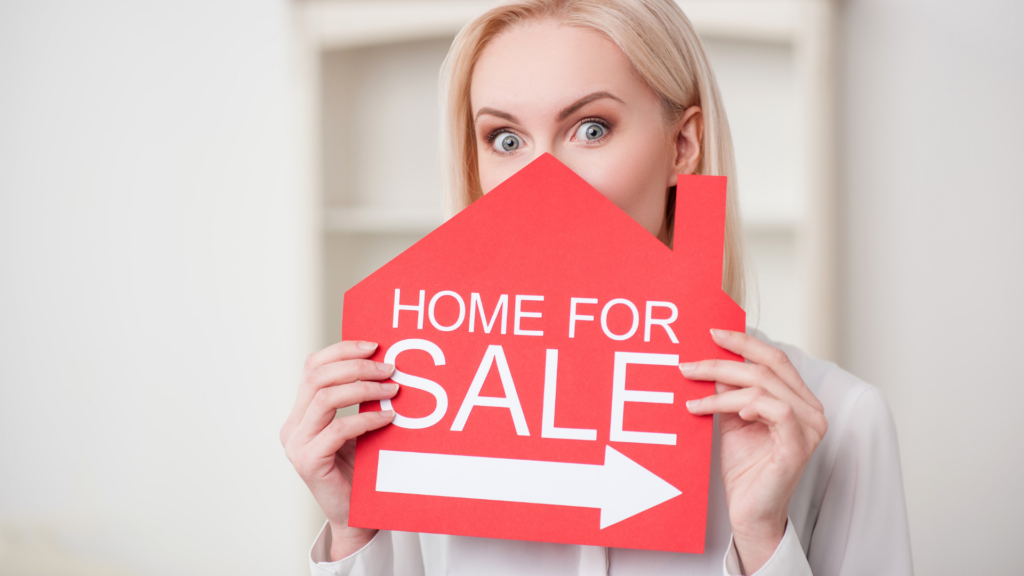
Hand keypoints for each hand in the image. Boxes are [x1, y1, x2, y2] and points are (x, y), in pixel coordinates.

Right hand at [280, 340, 398, 560]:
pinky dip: (366, 419)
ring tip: (392, 389)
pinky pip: (338, 429)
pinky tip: (388, 418)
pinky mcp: (308, 462)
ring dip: (363, 388)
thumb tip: (385, 362)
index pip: (312, 366)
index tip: (374, 345)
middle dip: (357, 366)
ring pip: (325, 398)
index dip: (341, 350)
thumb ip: (358, 400)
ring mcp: (296, 445)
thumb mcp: (358, 427)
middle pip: (317, 376)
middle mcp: (293, 426)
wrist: (356, 516)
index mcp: (300, 412)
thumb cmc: (361, 470)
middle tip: (390, 368)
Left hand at [681, 329, 826, 573]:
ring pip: (763, 388)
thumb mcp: (733, 419)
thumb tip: (714, 359)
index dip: (745, 343)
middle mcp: (811, 410)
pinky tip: (726, 413)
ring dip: (722, 391)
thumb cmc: (745, 468)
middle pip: (767, 368)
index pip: (775, 359)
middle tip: (688, 366)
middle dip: (722, 362)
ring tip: (694, 401)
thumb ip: (730, 389)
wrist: (749, 511)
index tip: (712, 333)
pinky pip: (775, 410)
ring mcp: (809, 428)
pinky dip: (745, 406)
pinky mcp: (799, 445)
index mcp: (799, 400)